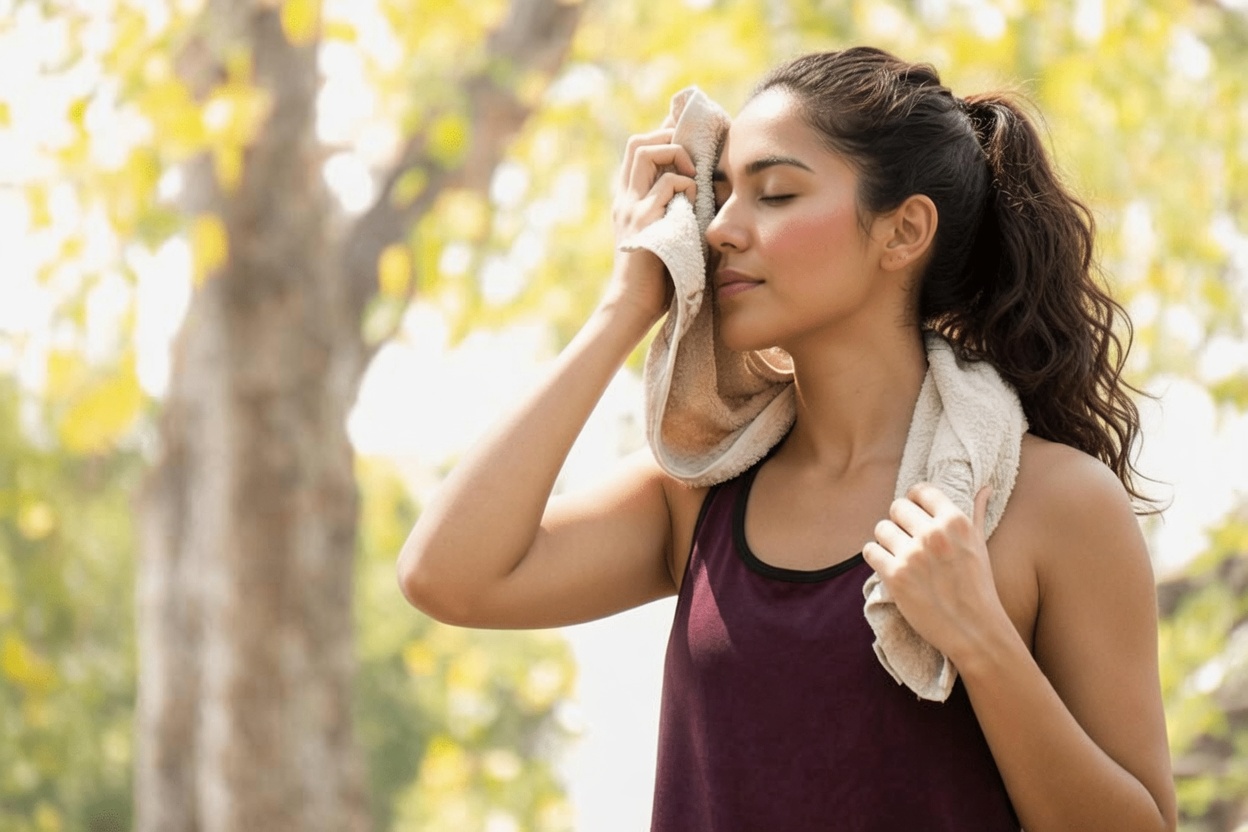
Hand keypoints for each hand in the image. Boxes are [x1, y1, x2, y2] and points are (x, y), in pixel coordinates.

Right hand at [602, 126, 697, 323]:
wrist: (634, 306)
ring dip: (675, 154)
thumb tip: (710, 191)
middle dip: (669, 137)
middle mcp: (626, 198)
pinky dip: (685, 185)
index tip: (688, 138)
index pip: (640, 151)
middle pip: (638, 142)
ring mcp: (632, 206)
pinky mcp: (644, 220)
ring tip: (692, 175)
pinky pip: (666, 185)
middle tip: (694, 156)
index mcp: (630, 200)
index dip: (663, 136)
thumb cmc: (657, 277)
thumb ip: (678, 211)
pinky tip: (696, 202)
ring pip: (645, 151)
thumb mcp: (667, 234)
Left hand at [862, 484, 1011, 665]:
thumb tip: (985, 487)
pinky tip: (889, 567)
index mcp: (956, 522)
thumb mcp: (980, 545)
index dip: (914, 501)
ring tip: (899, 555)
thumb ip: (977, 513)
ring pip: (880, 528)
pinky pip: (870, 550)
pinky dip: (876, 558)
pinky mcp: (895, 576)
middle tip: (907, 539)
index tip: (914, 514)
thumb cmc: (978, 586)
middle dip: (899, 521)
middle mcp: (934, 534)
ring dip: (886, 541)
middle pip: (897, 507)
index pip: (920, 490)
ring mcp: (913, 555)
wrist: (974, 630)